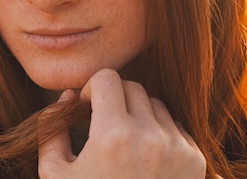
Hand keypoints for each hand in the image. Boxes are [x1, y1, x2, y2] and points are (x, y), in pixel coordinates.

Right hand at [38, 68, 205, 178]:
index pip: (107, 78)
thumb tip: (66, 97)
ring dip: (138, 114)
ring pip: (155, 104)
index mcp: (113, 135)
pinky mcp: (195, 160)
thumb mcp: (55, 174)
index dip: (91, 88)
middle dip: (114, 99)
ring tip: (124, 143)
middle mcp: (149, 136)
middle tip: (102, 123)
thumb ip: (51, 129)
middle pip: (132, 87)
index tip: (86, 106)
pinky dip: (159, 132)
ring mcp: (177, 147)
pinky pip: (175, 126)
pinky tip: (144, 157)